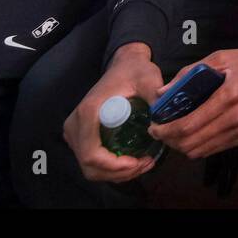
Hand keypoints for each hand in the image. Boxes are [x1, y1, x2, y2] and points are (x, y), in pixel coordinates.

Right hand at [64, 43, 164, 182]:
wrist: (123, 64)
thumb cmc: (135, 70)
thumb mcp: (148, 78)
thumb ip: (155, 94)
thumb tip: (162, 121)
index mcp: (88, 112)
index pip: (91, 154)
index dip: (114, 167)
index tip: (138, 162)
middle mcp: (75, 124)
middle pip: (90, 166)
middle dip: (119, 173)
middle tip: (145, 164)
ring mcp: (75, 132)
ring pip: (90, 168)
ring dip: (116, 174)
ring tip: (143, 164)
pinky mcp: (81, 136)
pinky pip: (92, 162)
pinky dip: (111, 168)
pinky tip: (133, 162)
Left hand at [149, 43, 237, 158]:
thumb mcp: (218, 58)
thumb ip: (189, 74)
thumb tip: (162, 92)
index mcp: (228, 96)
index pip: (189, 125)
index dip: (166, 130)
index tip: (153, 127)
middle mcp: (236, 118)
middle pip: (192, 143)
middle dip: (170, 140)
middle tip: (160, 131)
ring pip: (202, 150)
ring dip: (182, 146)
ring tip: (174, 133)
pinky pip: (215, 149)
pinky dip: (199, 145)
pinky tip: (192, 134)